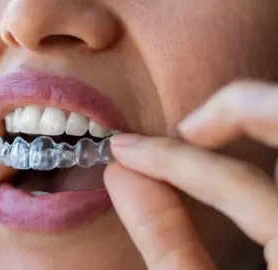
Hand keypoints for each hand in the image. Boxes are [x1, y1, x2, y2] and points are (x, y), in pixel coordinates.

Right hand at [104, 81, 277, 269]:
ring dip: (260, 116)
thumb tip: (122, 176)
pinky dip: (267, 141)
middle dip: (240, 109)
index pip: (237, 181)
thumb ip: (166, 241)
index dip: (172, 160)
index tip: (125, 151)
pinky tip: (234, 154)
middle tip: (188, 126)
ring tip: (206, 132)